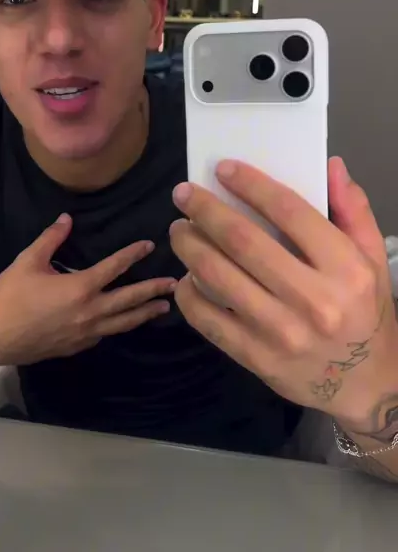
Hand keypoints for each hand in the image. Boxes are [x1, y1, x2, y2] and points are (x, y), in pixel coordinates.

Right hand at [0, 214, 175, 366]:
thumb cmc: (10, 296)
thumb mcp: (28, 261)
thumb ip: (51, 238)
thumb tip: (67, 218)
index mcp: (80, 288)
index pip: (114, 268)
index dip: (133, 255)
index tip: (149, 246)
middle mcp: (90, 312)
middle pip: (129, 300)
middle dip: (153, 291)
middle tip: (174, 285)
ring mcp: (85, 333)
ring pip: (123, 323)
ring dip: (144, 313)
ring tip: (163, 309)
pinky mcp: (76, 347)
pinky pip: (105, 335)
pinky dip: (119, 327)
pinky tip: (123, 323)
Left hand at [170, 158, 397, 428]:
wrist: (366, 386)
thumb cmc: (366, 313)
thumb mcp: (373, 259)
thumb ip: (353, 210)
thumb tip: (331, 165)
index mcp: (346, 269)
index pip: (290, 212)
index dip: (251, 185)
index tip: (223, 169)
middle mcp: (315, 301)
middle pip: (243, 242)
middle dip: (205, 210)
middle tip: (183, 193)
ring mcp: (282, 334)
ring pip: (218, 277)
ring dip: (189, 245)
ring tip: (179, 229)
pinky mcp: (257, 360)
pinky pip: (208, 320)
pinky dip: (189, 292)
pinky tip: (187, 275)